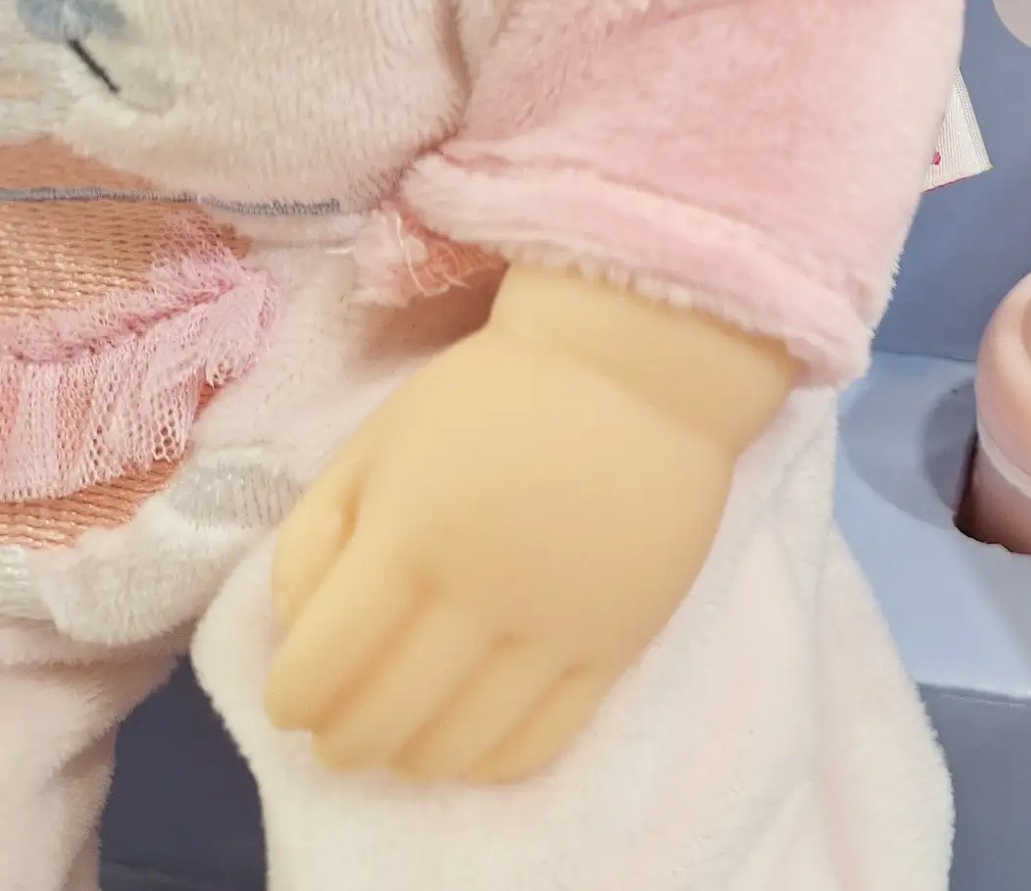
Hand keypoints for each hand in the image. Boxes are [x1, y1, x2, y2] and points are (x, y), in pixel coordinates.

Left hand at [264, 267, 796, 783]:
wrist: (640, 369)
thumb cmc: (495, 394)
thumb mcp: (377, 440)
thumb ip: (314, 535)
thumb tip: (297, 632)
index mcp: (406, 537)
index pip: (319, 670)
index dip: (291, 699)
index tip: (295, 695)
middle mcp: (478, 596)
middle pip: (381, 723)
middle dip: (342, 739)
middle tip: (340, 724)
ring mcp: (554, 628)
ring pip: (457, 750)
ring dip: (410, 758)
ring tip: (404, 736)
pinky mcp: (618, 644)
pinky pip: (542, 742)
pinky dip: (490, 761)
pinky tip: (474, 737)